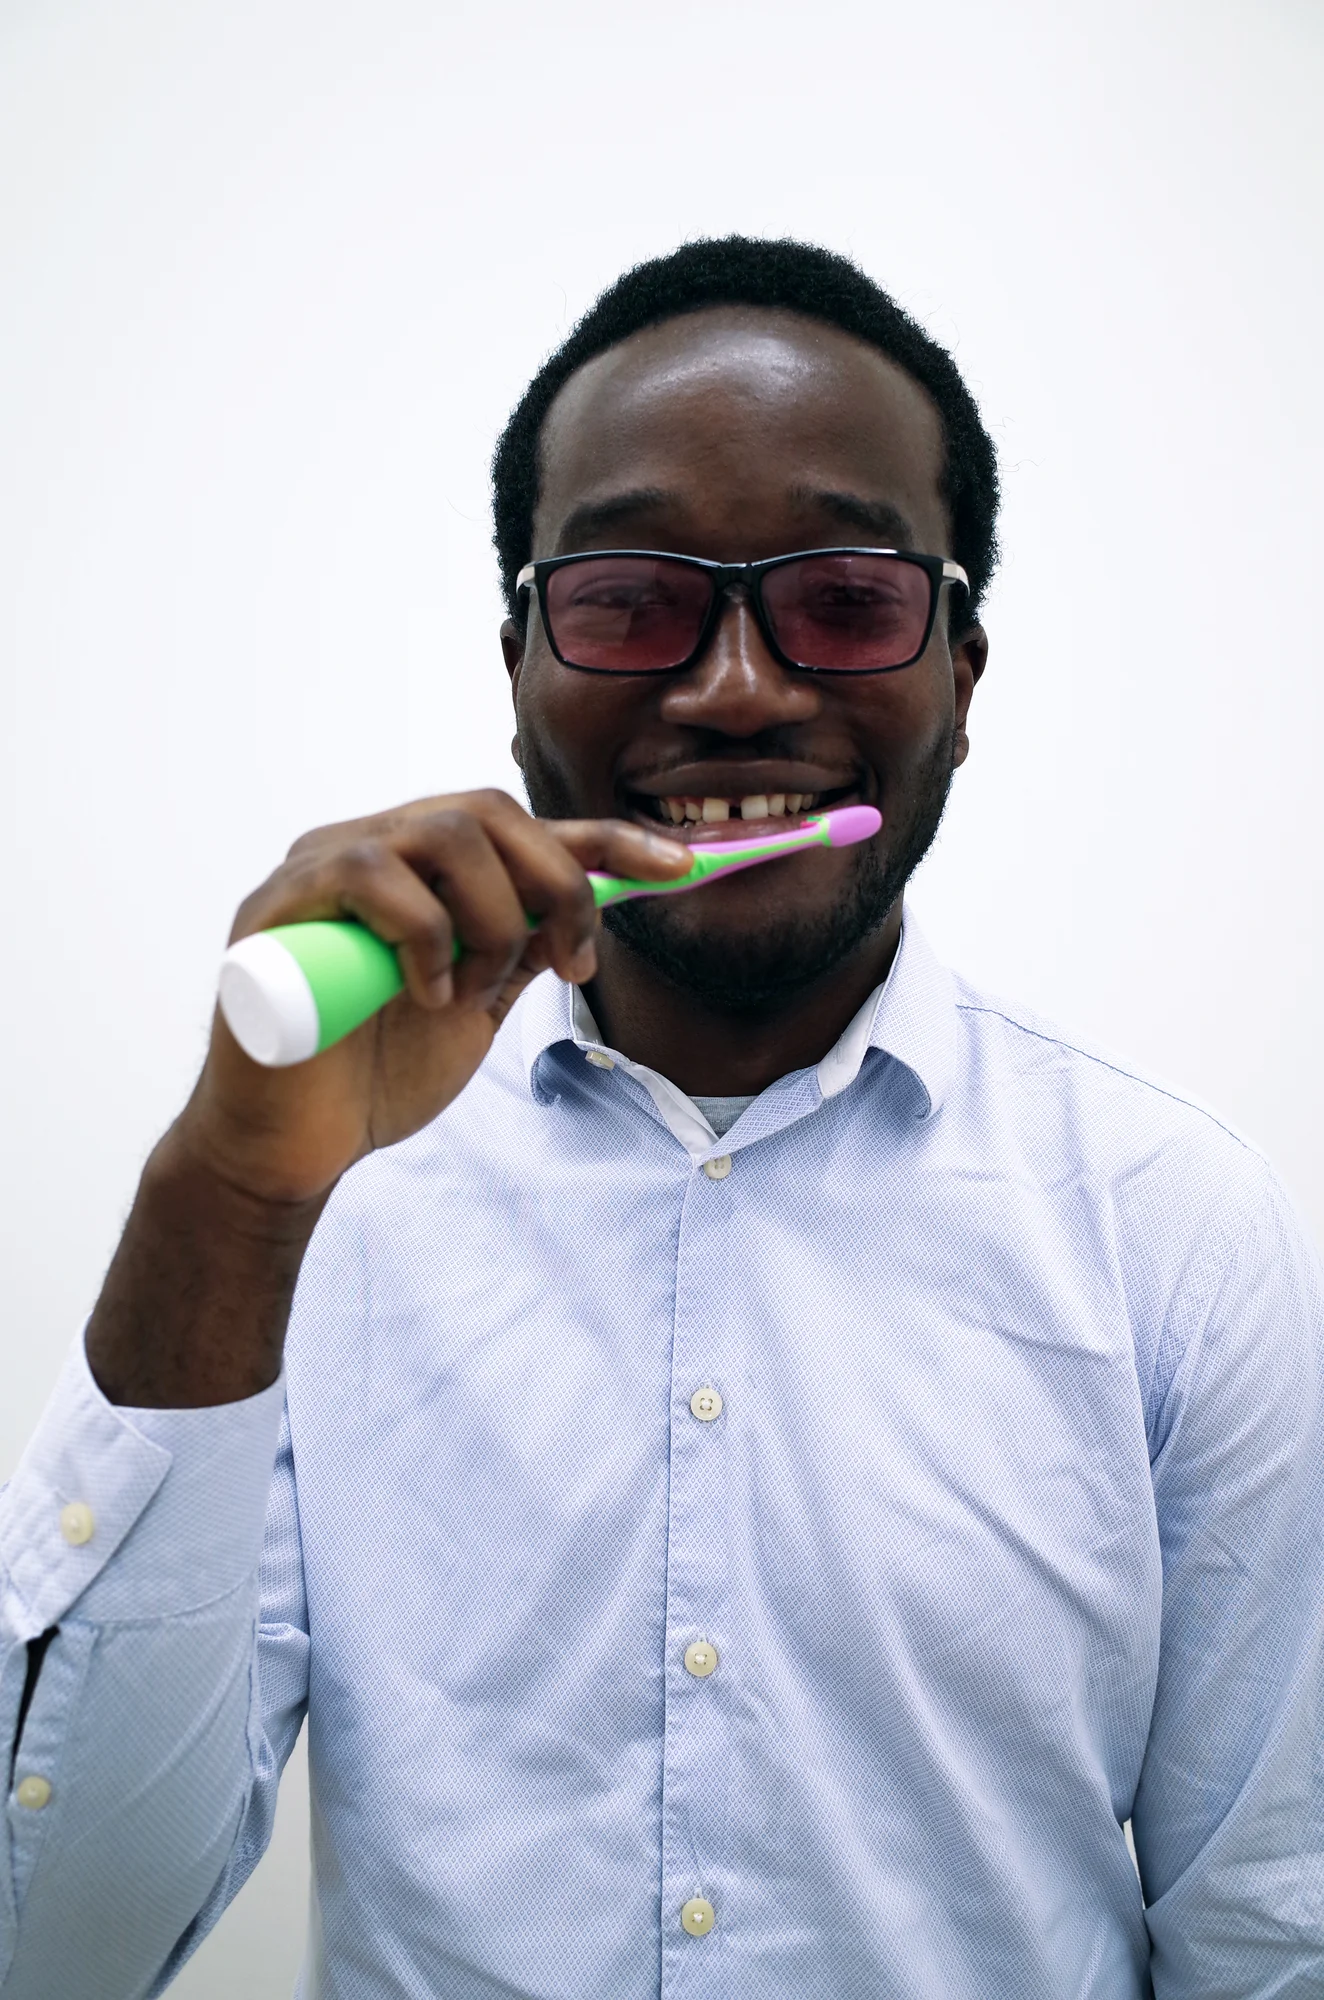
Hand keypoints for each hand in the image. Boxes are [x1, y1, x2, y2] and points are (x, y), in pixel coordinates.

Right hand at [184, 789, 689, 1206]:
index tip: (680, 866)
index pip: (521, 829)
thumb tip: (584, 912)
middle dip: (557, 883)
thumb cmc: (371, 1074)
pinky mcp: (278, 905)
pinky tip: (426, 995)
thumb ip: (518, 951)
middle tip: (569, 965)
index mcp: (418, 869)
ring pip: (445, 832)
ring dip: (490, 918)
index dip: (606, 839)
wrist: (292, 1149)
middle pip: (489, 810)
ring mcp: (319, 868)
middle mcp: (369, 848)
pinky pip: (373, 873)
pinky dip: (423, 935)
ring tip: (472, 992)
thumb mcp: (473, 1006)